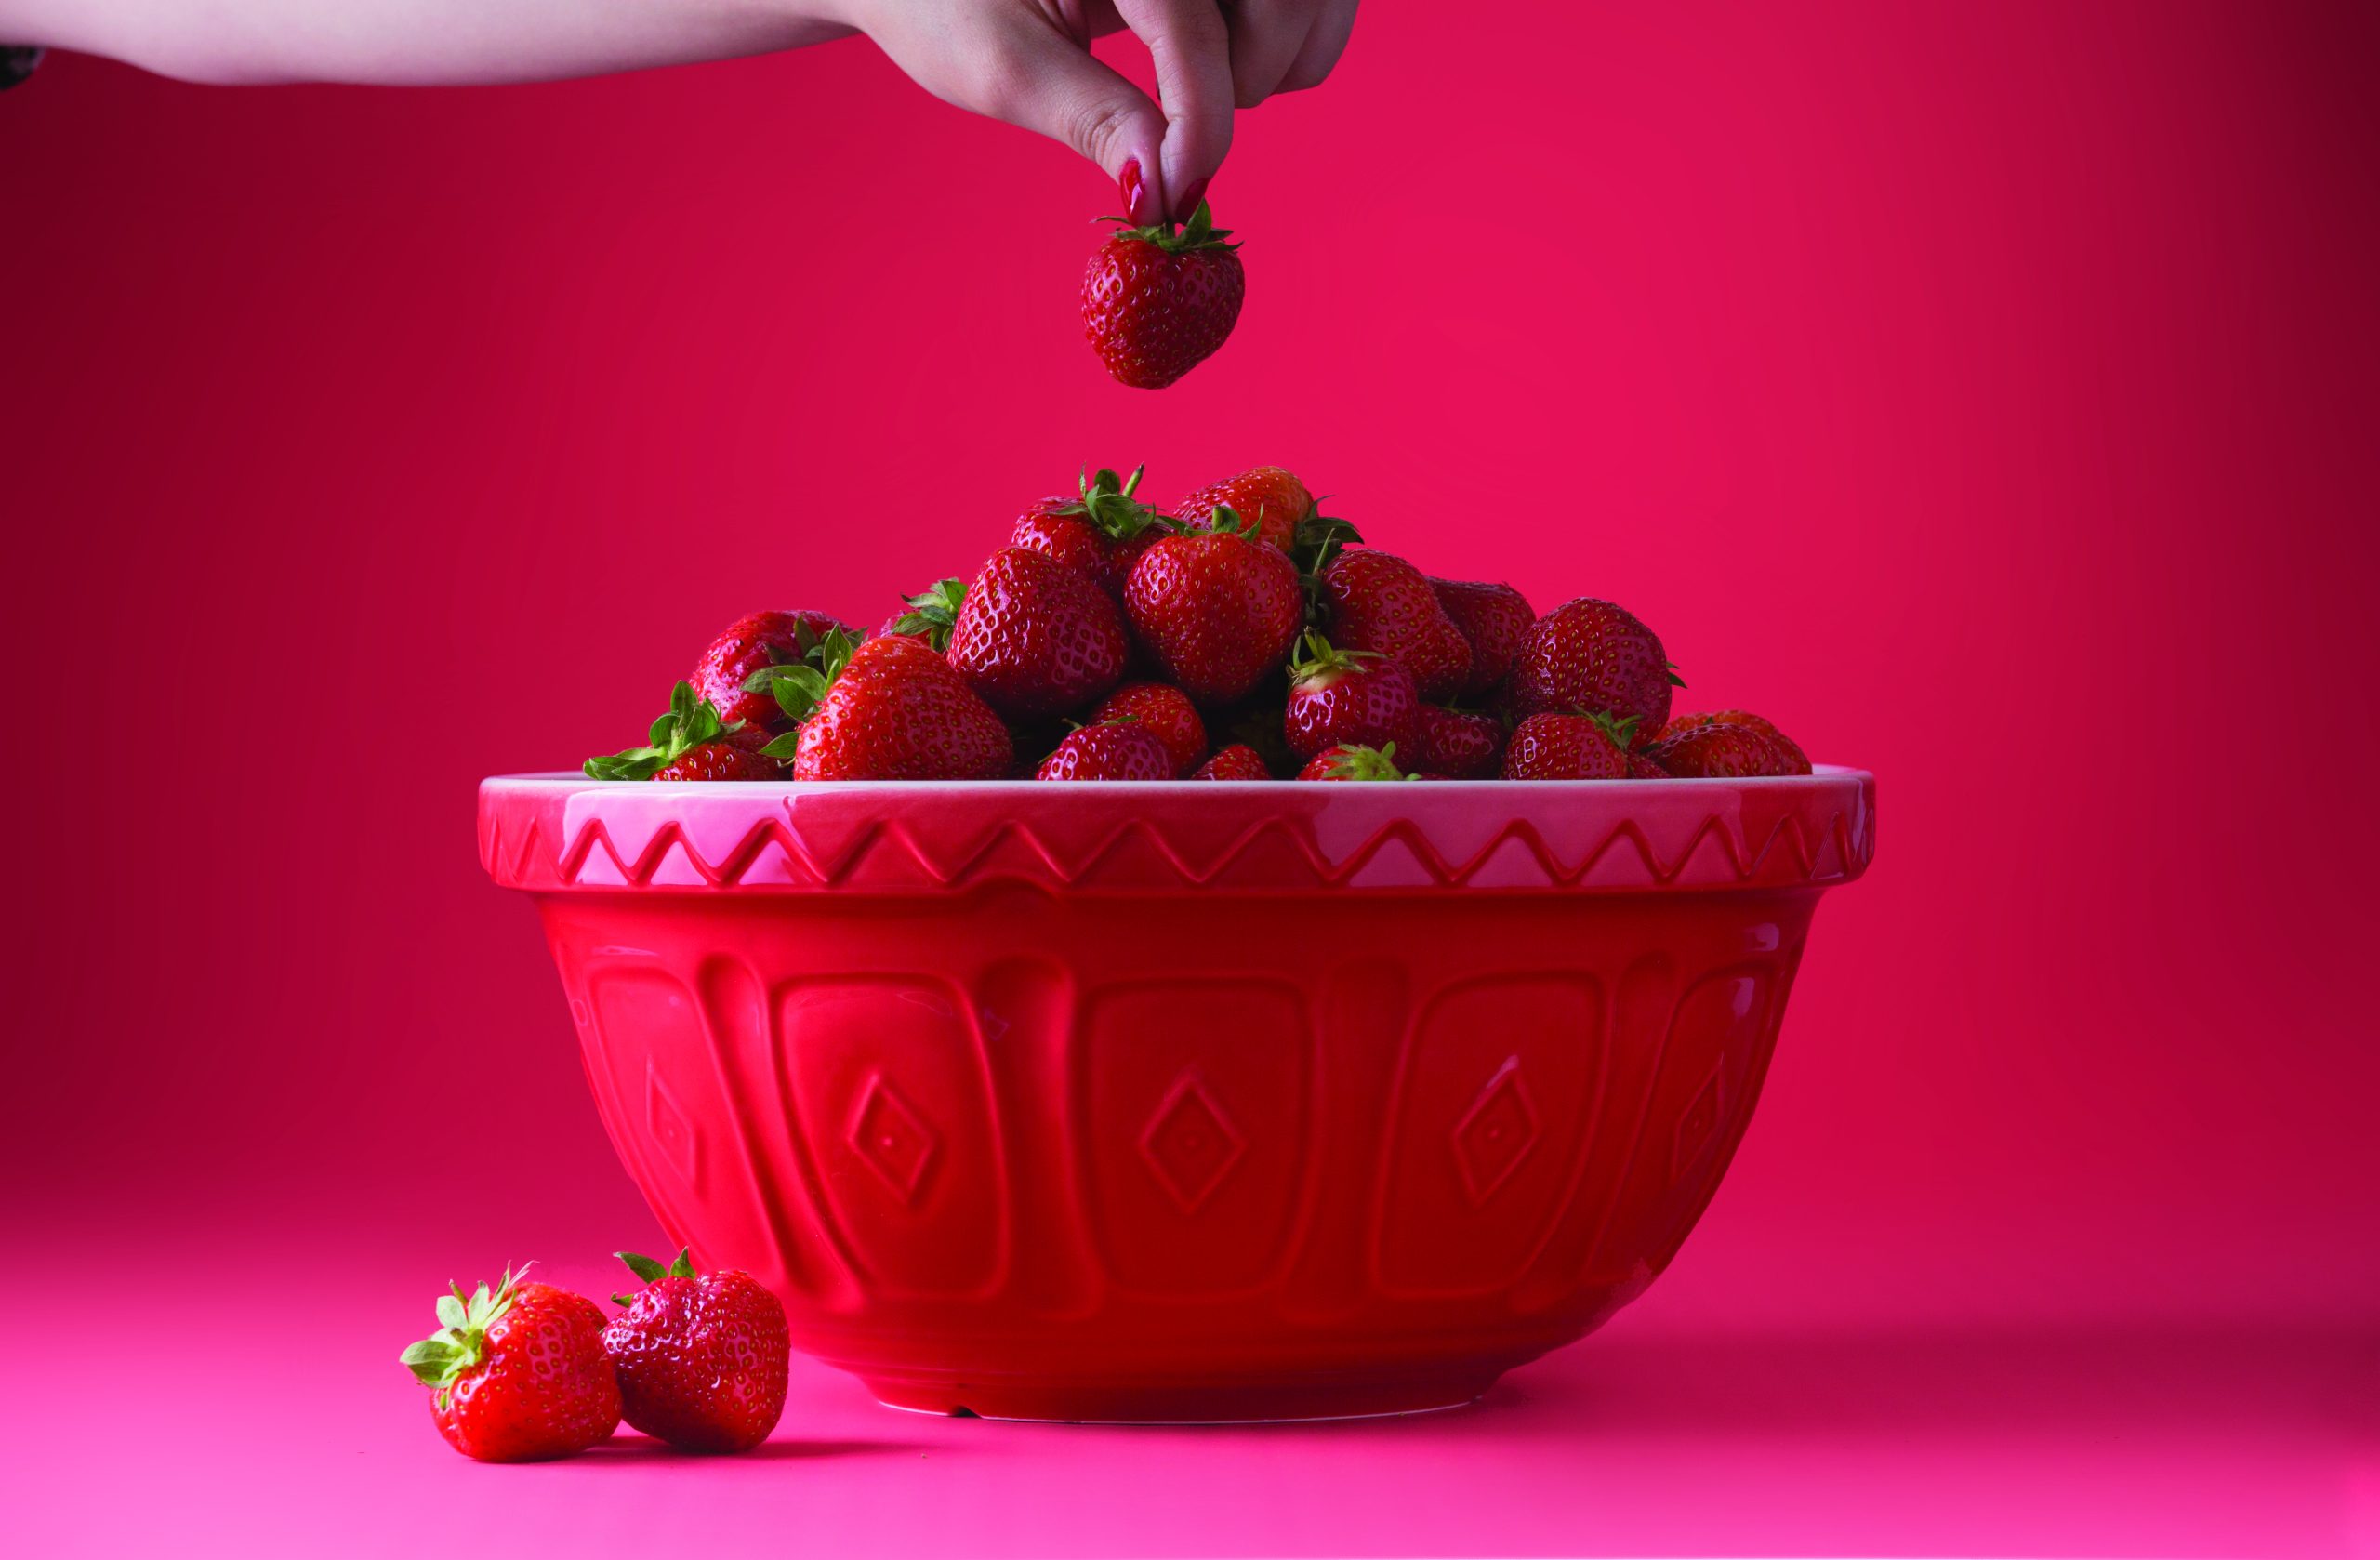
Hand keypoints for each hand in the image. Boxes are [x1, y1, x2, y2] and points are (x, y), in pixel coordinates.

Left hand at [832, 0, 1358, 220]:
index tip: (1178, 198)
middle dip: (1250, 80)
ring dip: (1280, 61)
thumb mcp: (1001, 64)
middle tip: (1182, 138)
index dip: (1200, 119)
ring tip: (1205, 95)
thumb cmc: (940, 1)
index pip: (1191, 21)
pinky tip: (1225, 67)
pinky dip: (1286, 44)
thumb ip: (1091, 118)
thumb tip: (1165, 192)